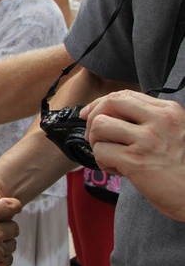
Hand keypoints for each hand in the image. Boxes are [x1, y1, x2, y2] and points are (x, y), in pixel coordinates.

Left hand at [82, 90, 184, 220]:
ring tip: (111, 155)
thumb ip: (149, 121)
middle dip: (93, 118)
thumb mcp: (175, 133)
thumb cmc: (183, 170)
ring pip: (99, 125)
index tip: (90, 113)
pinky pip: (100, 151)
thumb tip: (109, 115)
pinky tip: (118, 170)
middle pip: (109, 103)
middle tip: (95, 136)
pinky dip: (102, 162)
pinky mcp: (136, 160)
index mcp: (169, 111)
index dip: (101, 103)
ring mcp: (148, 139)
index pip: (124, 95)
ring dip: (97, 142)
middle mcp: (160, 120)